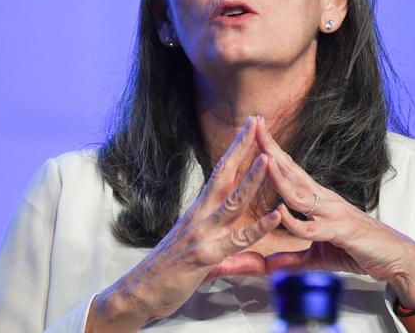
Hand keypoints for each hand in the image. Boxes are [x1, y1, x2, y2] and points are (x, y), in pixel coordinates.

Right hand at [89, 116, 280, 331]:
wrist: (139, 292)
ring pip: (232, 201)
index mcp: (199, 210)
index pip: (220, 172)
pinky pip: (237, 240)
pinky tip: (275, 215)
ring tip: (269, 158)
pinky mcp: (206, 255)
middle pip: (225, 174)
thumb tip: (247, 251)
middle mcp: (201, 215)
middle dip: (242, 147)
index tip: (249, 128)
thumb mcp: (199, 253)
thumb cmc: (167, 271)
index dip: (235, 149)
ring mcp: (202, 233)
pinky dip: (258, 228)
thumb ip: (226, 250)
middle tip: (257, 122)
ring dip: (251, 179)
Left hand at [255, 119, 414, 308]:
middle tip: (255, 126)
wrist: (396, 258)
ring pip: (300, 194)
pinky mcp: (341, 231)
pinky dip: (295, 221)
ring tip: (263, 159)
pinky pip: (312, 226)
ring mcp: (333, 213)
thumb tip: (269, 267)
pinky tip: (280, 211)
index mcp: (317, 199)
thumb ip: (293, 259)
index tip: (256, 131)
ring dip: (280, 177)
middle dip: (272, 150)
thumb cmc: (359, 248)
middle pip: (292, 171)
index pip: (291, 170)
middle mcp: (324, 200)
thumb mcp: (318, 256)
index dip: (273, 152)